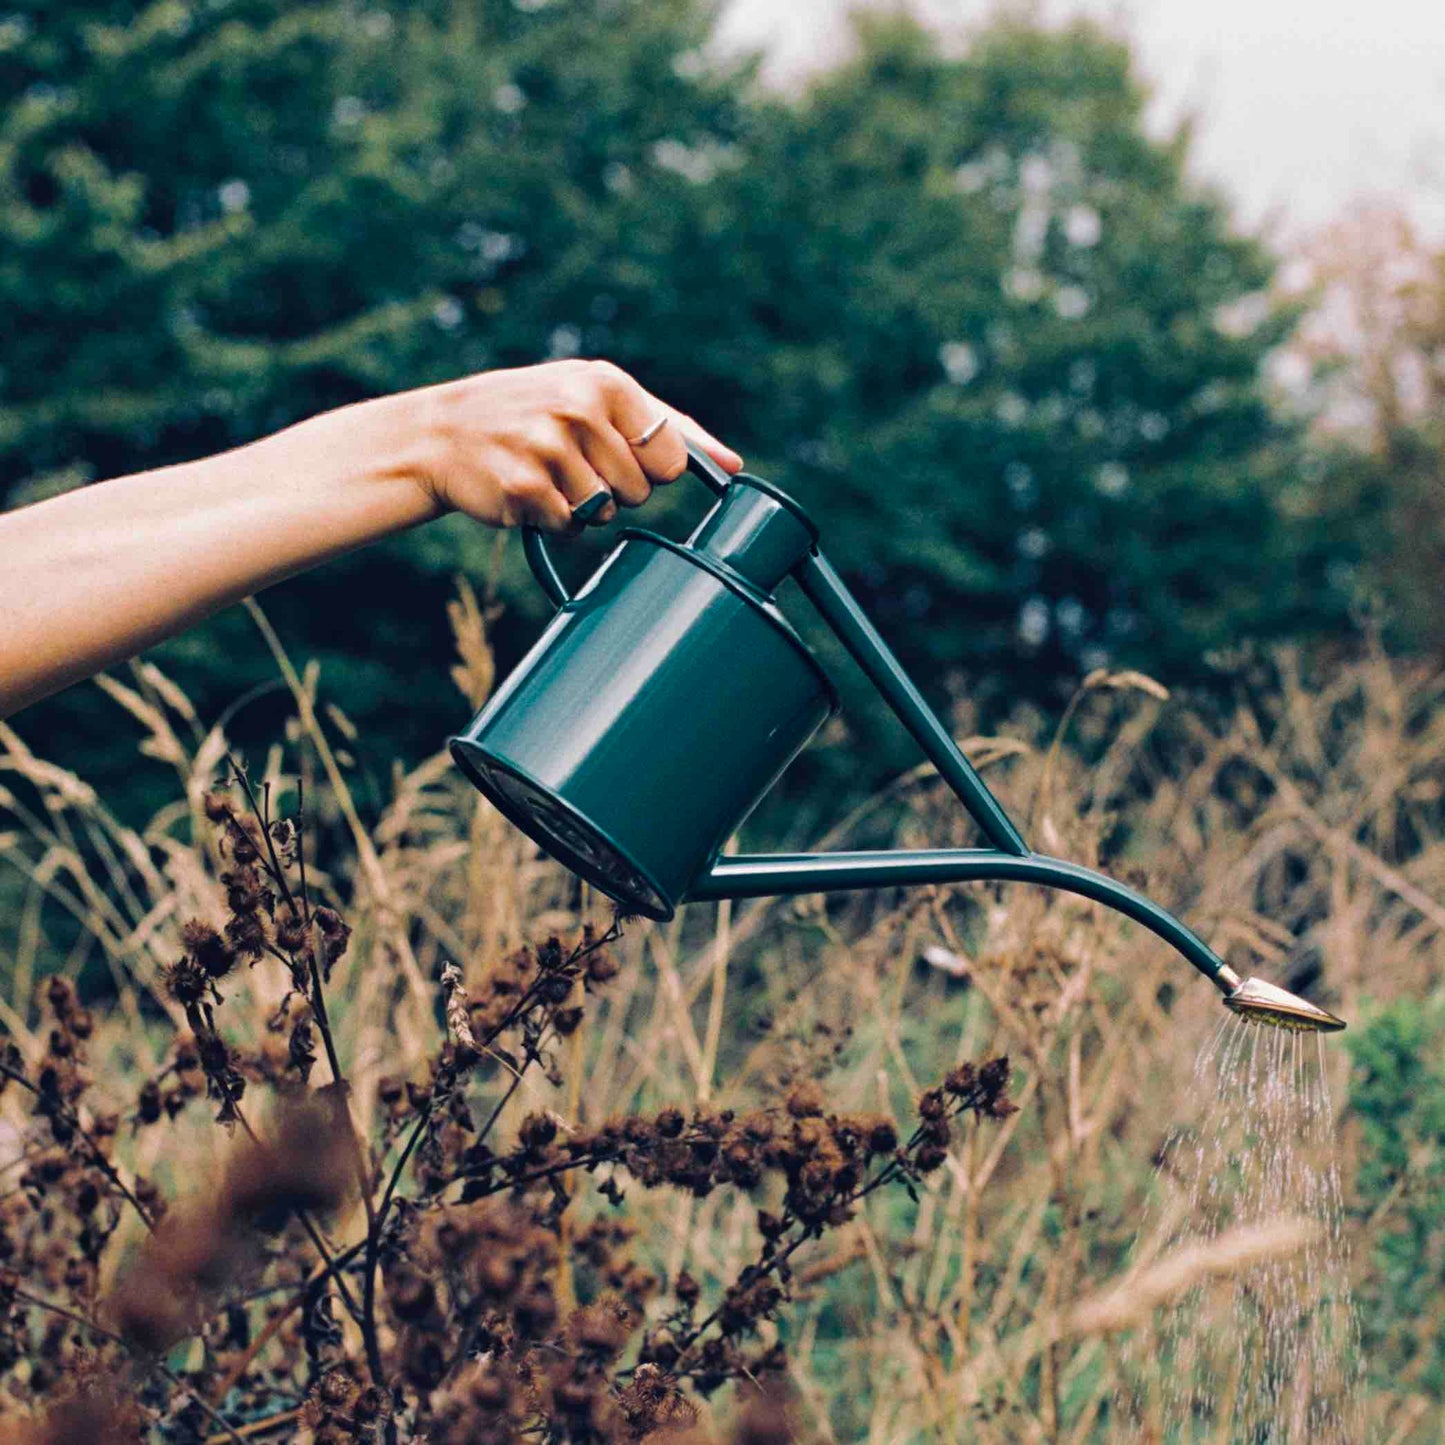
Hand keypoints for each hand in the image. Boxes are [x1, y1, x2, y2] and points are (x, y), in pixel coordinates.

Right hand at [410, 360, 742, 531]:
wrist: (443, 434)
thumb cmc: (532, 415)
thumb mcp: (594, 397)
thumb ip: (667, 427)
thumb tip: (733, 464)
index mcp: (605, 383)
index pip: (670, 457)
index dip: (649, 469)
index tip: (618, 454)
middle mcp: (578, 409)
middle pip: (640, 492)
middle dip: (611, 489)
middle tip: (569, 462)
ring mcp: (548, 448)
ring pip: (604, 513)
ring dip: (579, 507)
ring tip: (546, 474)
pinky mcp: (524, 487)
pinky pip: (568, 528)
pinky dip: (551, 521)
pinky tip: (525, 490)